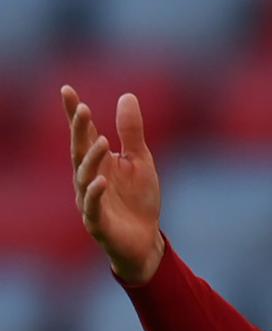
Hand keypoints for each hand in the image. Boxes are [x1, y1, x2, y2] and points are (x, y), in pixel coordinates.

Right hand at [62, 85, 163, 283]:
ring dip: (91, 160)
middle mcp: (89, 178)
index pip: (84, 134)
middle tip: (82, 109)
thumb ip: (132, 131)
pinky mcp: (98, 222)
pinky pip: (93, 207)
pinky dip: (95, 194)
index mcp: (98, 162)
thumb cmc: (138, 198)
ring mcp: (91, 200)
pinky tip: (102, 181)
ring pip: (85, 178)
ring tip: (102, 142)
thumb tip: (126, 95)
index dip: (74, 115)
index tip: (67, 91)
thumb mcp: (140, 160)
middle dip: (79, 131)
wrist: (145, 239)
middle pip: (79, 152)